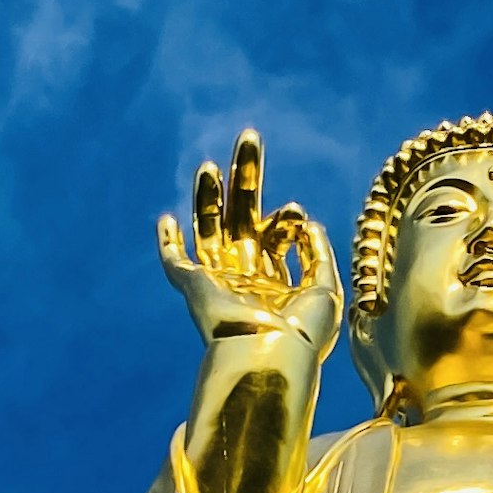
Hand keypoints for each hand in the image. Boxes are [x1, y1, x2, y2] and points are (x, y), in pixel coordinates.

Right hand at [158, 128, 339, 362]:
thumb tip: (306, 223)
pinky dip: (168, 243)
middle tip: (250, 136)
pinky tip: (166, 220)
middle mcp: (245, 277)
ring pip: (209, 229)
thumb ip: (318, 253)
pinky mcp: (195, 287)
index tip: (295, 214)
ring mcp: (218, 280)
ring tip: (211, 165)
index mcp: (276, 281)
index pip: (275, 234)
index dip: (285, 218)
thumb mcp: (326, 288)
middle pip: (241, 216)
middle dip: (245, 176)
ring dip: (209, 197)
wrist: (270, 355)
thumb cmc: (302, 332)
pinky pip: (176, 263)